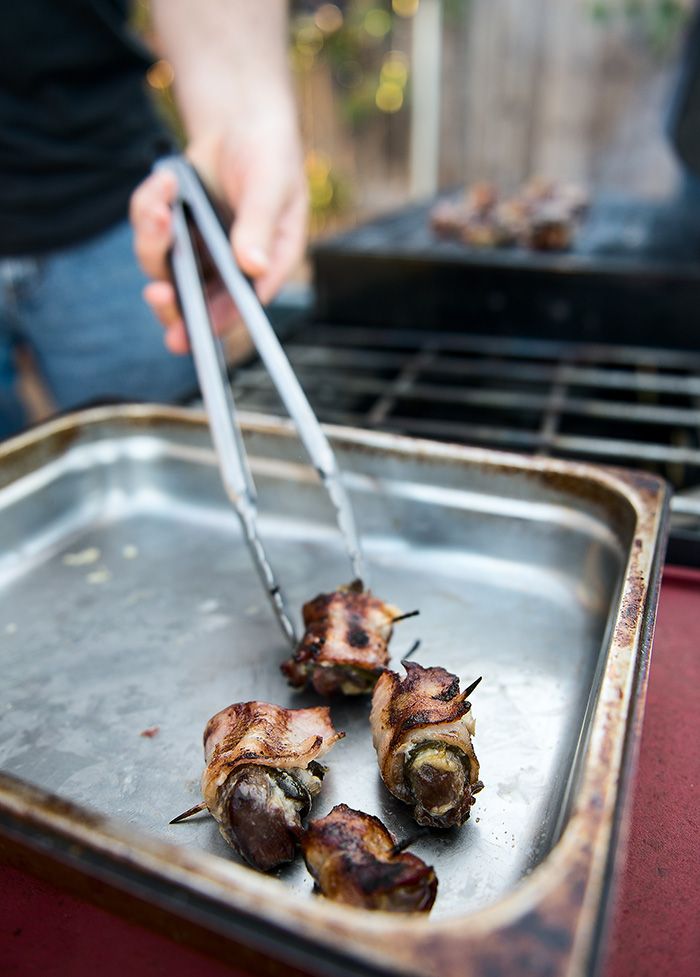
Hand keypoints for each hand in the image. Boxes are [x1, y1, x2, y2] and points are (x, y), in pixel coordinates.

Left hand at [130, 122, 307, 353]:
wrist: (242, 122)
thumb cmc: (270, 154)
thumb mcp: (271, 184)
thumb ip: (259, 224)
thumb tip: (250, 265)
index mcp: (265, 266)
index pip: (239, 308)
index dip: (213, 326)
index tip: (186, 336)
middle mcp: (231, 268)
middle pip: (195, 304)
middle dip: (171, 302)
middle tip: (155, 293)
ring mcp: (199, 251)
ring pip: (162, 267)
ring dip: (154, 238)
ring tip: (163, 196)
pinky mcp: (175, 230)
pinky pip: (148, 232)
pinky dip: (148, 207)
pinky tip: (166, 180)